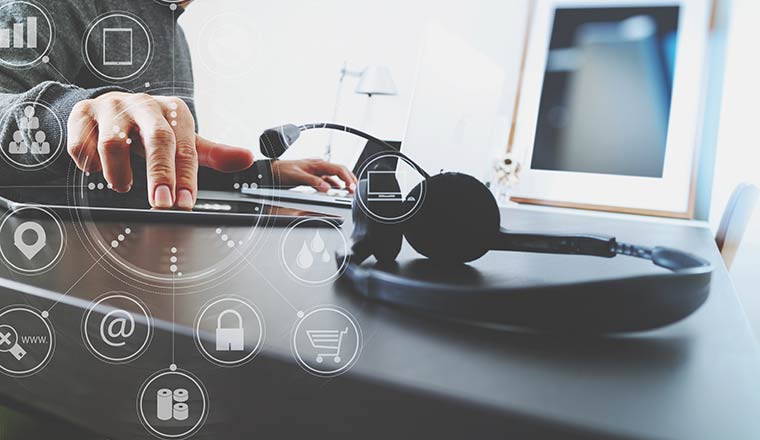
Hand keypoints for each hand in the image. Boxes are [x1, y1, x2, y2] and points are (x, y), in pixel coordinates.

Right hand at [67, 92, 254, 209]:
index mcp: (174, 112)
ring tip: (123, 184)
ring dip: (119, 172)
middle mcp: (145, 105)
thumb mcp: (185, 140)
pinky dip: (89, 163)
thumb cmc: (154, 131)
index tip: (185, 205)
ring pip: (113, 142)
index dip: (186, 178)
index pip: (186, 148)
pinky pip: (82, 143)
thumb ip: (214, 154)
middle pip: (156, 139)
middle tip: (161, 204)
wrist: (110, 108)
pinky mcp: (82, 113)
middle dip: (160, 174)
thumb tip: (247, 158)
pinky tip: (97, 169)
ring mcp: (112, 107)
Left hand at [272, 159, 357, 192]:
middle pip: (341, 171)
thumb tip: (326, 188)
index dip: (347, 178)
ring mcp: (318, 171)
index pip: (339, 169)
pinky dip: (335, 186)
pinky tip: (337, 191)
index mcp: (318, 164)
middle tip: (356, 190)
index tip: (352, 188)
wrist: (272, 171)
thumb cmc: (283, 171)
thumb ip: (313, 182)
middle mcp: (319, 166)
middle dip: (350, 179)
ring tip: (350, 191)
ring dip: (344, 183)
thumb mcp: (298, 177)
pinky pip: (329, 180)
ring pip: (336, 176)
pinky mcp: (315, 177)